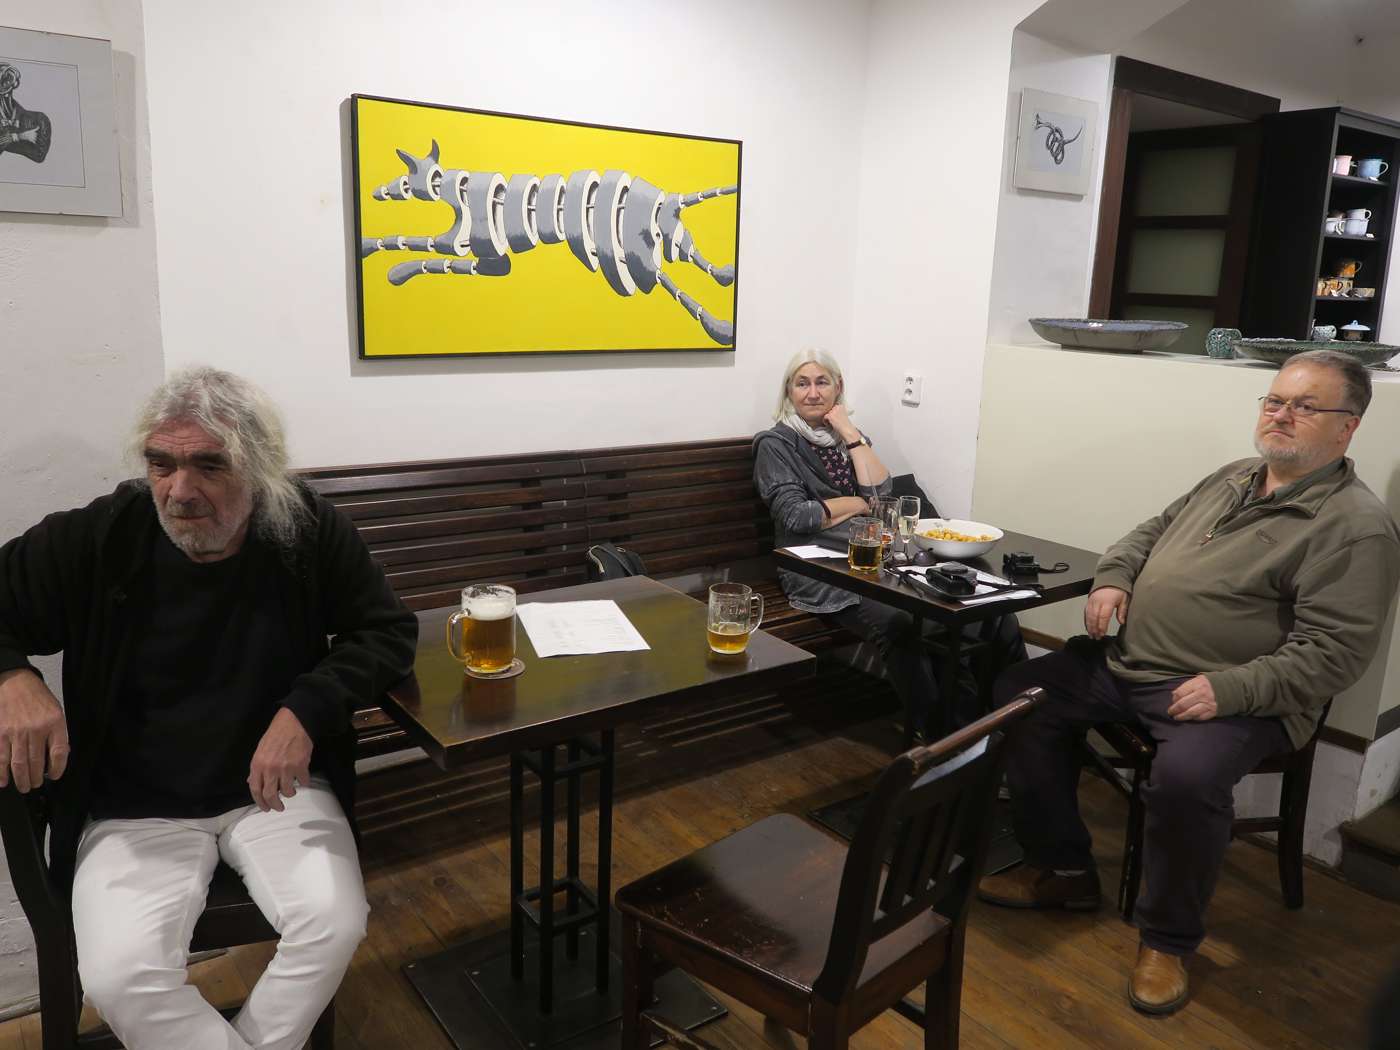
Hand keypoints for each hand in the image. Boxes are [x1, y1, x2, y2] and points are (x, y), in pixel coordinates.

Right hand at [0, 669, 69, 791]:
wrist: (14, 682)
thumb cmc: (37, 697)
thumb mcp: (56, 710)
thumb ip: (58, 733)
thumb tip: (60, 755)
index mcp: (55, 723)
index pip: (59, 753)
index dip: (58, 769)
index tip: (54, 776)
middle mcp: (36, 729)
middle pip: (37, 763)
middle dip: (36, 779)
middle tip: (35, 784)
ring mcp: (16, 732)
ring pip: (19, 765)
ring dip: (21, 780)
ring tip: (24, 786)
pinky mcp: (0, 734)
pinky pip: (1, 759)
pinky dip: (1, 773)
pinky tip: (3, 781)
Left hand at [247, 707, 312, 811]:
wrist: (294, 722)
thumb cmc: (275, 735)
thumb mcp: (260, 750)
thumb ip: (256, 768)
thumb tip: (252, 782)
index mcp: (258, 764)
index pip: (255, 790)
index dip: (260, 802)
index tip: (266, 808)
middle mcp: (270, 768)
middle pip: (271, 795)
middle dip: (275, 805)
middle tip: (279, 808)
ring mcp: (286, 768)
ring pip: (288, 791)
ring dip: (290, 793)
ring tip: (292, 789)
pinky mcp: (301, 766)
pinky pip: (303, 782)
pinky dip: (304, 782)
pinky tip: (302, 778)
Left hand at [822, 403, 858, 443]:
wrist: (846, 428)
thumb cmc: (846, 423)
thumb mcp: (844, 414)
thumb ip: (839, 411)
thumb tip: (833, 412)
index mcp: (841, 406)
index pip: (834, 406)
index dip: (833, 412)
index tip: (834, 417)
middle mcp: (837, 407)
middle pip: (830, 410)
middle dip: (830, 415)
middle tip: (832, 420)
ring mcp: (833, 411)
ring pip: (827, 413)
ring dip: (828, 418)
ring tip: (831, 423)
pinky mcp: (830, 415)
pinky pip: (824, 417)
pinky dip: (825, 421)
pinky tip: (828, 424)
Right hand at [1084, 586, 1129, 638]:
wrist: (1110, 578)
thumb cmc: (1118, 590)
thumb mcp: (1124, 599)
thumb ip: (1122, 611)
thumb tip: (1122, 622)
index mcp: (1107, 601)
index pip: (1103, 616)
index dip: (1102, 626)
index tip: (1102, 633)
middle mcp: (1097, 602)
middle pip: (1094, 617)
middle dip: (1094, 628)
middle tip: (1096, 637)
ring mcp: (1092, 601)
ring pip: (1088, 616)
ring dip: (1089, 626)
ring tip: (1091, 635)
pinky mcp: (1088, 601)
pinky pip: (1086, 612)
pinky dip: (1086, 621)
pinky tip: (1088, 627)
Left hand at [1168, 675, 1217, 720]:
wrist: (1232, 688)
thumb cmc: (1212, 683)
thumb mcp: (1199, 679)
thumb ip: (1187, 686)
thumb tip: (1174, 695)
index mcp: (1198, 684)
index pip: (1180, 693)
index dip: (1174, 699)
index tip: (1172, 702)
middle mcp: (1202, 694)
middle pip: (1183, 704)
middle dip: (1174, 710)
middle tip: (1170, 712)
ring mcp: (1208, 704)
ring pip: (1190, 713)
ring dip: (1181, 716)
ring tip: (1176, 717)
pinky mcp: (1213, 711)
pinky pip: (1200, 717)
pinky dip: (1193, 718)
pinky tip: (1189, 718)